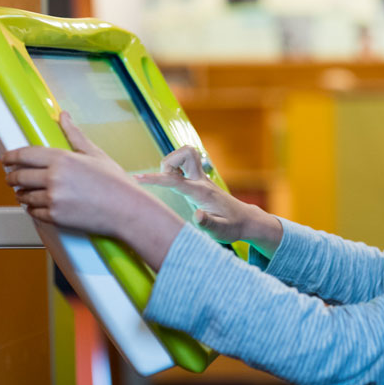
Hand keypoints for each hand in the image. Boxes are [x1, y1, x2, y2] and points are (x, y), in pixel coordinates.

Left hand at [2, 112, 183, 268]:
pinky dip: (33, 209)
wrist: (128, 210)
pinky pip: (34, 213)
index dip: (10, 157)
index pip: (25, 155)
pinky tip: (39, 206)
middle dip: (12, 177)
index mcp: (63, 159)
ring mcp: (54, 198)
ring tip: (26, 193)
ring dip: (21, 194)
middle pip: (19, 176)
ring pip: (24, 196)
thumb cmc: (116, 183)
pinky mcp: (56, 216)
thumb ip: (75, 135)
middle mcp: (54, 178)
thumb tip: (64, 116)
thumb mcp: (96, 154)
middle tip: (13, 178)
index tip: (6, 159)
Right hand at [135, 145, 282, 257]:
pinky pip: (185, 163)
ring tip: (171, 183)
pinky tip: (177, 184)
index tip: (137, 178)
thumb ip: (208, 224)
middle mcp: (202, 180)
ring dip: (172, 163)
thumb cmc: (233, 227)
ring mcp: (202, 178)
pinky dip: (176, 168)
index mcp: (202, 192)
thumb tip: (196, 215)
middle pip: (186, 152)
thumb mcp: (221, 232)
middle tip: (166, 180)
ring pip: (185, 154)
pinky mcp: (200, 180)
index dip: (155, 179)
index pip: (175, 181)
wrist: (246, 220)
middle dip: (169, 162)